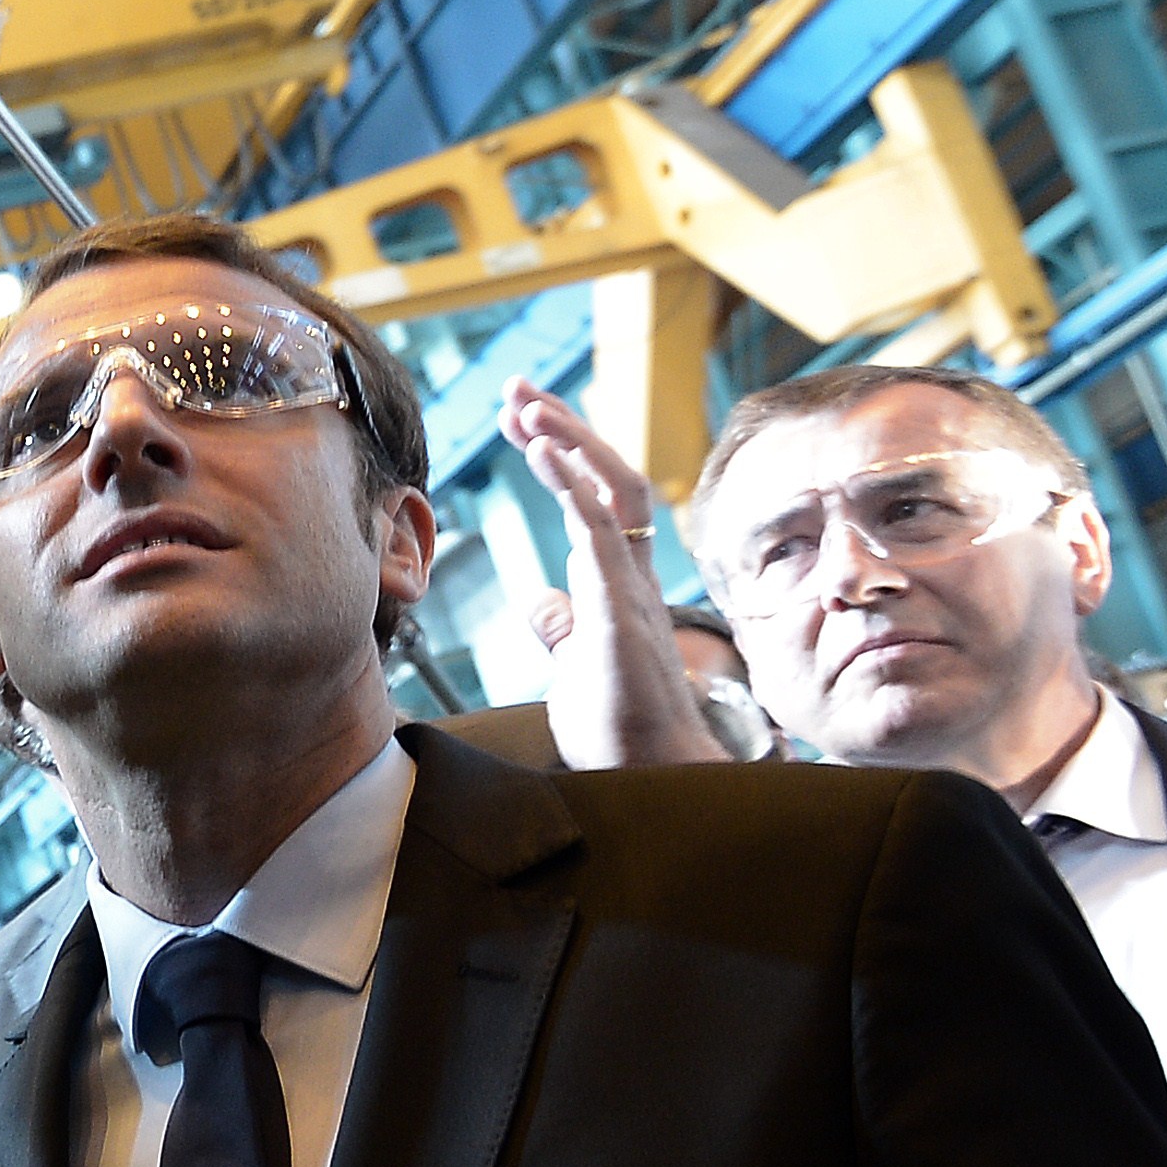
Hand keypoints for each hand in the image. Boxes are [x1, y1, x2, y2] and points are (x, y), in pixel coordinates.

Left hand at [498, 381, 716, 770]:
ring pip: (613, 489)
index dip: (560, 455)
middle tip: (518, 391)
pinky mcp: (623, 610)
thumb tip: (542, 598)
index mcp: (619, 581)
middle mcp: (633, 573)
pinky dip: (572, 483)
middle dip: (563, 427)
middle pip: (607, 477)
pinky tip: (541, 449)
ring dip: (569, 439)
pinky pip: (603, 530)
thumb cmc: (617, 724)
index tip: (519, 423)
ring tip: (526, 405)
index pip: (594, 498)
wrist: (648, 775)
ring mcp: (633, 588)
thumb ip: (563, 627)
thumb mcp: (577, 662)